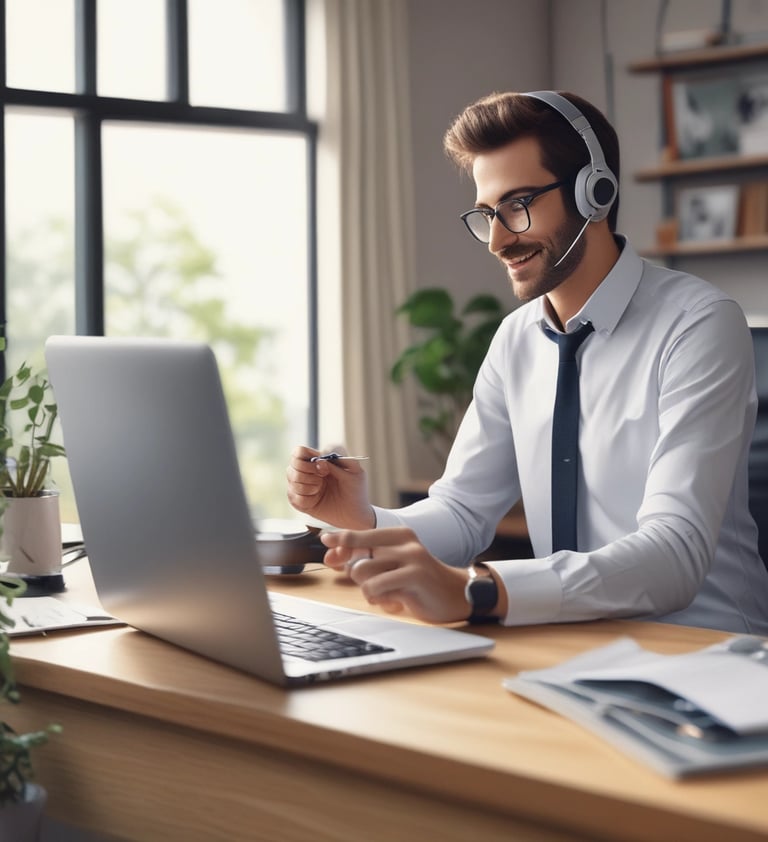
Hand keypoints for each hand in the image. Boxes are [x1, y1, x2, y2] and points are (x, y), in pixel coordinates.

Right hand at [286, 445, 374, 528]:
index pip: (299, 451)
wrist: (354, 514)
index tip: (322, 466)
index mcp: (319, 460)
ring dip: (308, 486)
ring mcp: (301, 485)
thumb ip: (337, 463)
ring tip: (320, 490)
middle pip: (293, 464)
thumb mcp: (354, 472)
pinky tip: (315, 500)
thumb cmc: (356, 491)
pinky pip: (293, 497)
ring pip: (292, 480)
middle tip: (322, 478)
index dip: (308, 456)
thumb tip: (320, 461)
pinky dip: (306, 499)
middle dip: (308, 472)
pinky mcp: (298, 500)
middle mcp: (307, 471)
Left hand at [320, 527, 471, 623]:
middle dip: (359, 578)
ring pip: (363, 573)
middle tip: (378, 585)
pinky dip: (378, 598)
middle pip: (357, 559)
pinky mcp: (414, 576)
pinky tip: (393, 601)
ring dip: (369, 591)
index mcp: (399, 535)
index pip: (361, 534)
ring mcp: (411, 557)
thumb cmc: (421, 581)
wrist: (457, 595)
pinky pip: (375, 587)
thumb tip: (334, 557)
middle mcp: (405, 542)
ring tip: (387, 593)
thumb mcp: (396, 565)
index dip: (340, 538)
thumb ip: (370, 559)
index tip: (324, 538)